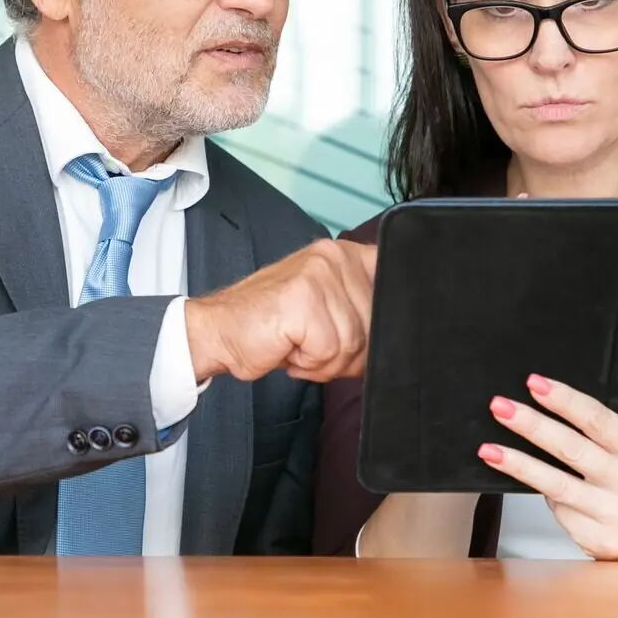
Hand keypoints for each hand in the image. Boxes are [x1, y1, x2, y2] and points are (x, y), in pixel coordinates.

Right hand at [184, 239, 375, 382]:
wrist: (219, 332)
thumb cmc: (271, 325)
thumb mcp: (326, 309)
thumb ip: (361, 310)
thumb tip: (398, 337)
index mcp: (344, 254)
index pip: (394, 283)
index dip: (385, 322)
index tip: (354, 331)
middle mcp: (334, 256)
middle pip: (375, 325)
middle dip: (348, 352)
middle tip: (313, 345)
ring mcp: (318, 275)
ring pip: (353, 343)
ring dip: (325, 361)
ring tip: (298, 346)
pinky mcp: (303, 300)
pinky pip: (329, 351)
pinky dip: (308, 363)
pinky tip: (288, 348)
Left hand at [478, 356, 617, 559]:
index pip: (598, 419)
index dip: (565, 400)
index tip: (533, 382)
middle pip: (571, 449)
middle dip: (531, 425)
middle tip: (500, 407)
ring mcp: (615, 516)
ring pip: (556, 485)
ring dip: (518, 465)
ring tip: (488, 449)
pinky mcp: (598, 541)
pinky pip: (559, 512)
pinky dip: (540, 496)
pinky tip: (522, 483)